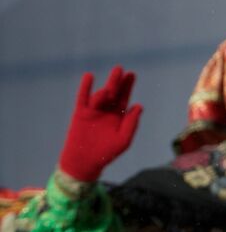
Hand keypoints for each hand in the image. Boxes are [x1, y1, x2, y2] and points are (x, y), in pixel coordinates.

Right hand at [58, 66, 142, 182]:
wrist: (85, 162)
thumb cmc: (107, 153)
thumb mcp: (123, 140)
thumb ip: (131, 124)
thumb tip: (138, 106)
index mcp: (119, 114)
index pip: (125, 96)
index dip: (128, 85)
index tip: (131, 74)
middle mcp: (107, 110)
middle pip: (113, 92)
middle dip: (117, 81)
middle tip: (120, 69)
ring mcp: (94, 111)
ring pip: (100, 96)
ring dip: (104, 89)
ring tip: (108, 89)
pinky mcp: (80, 114)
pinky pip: (83, 98)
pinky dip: (85, 87)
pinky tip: (89, 76)